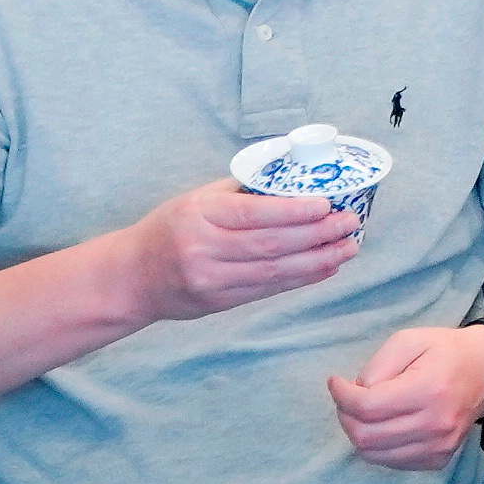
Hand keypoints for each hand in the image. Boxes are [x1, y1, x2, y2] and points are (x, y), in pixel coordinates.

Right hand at [125, 179, 365, 324]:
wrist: (133, 277)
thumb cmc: (169, 228)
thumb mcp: (195, 200)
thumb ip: (239, 193)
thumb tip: (293, 181)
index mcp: (199, 215)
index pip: (255, 213)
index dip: (295, 211)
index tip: (328, 205)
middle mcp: (204, 249)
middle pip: (272, 245)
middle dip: (318, 235)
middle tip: (350, 224)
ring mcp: (211, 280)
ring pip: (274, 271)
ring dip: (318, 261)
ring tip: (347, 248)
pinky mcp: (219, 303)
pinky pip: (267, 289)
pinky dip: (300, 279)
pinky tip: (324, 268)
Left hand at [332, 323, 483, 470]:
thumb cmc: (445, 351)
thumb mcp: (409, 340)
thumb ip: (378, 366)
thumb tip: (356, 394)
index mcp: (428, 390)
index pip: (367, 407)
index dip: (342, 396)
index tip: (335, 382)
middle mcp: (435, 425)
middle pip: (366, 436)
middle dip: (345, 417)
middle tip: (347, 399)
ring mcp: (439, 447)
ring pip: (374, 455)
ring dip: (359, 433)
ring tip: (364, 412)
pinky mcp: (439, 459)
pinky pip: (391, 462)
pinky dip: (378, 447)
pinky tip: (384, 425)